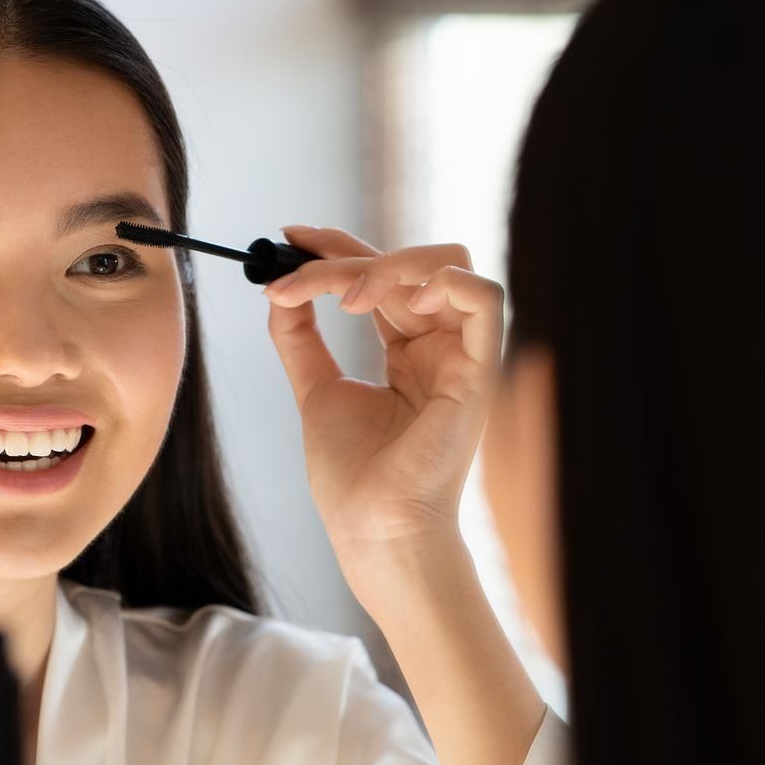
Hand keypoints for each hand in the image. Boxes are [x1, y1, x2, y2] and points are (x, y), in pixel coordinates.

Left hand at [262, 227, 505, 556]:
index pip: (384, 277)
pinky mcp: (480, 370)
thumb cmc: (353, 477)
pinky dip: (441, 280)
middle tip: (296, 266)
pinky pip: (485, 297)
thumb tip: (279, 288)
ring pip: (447, 264)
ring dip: (389, 263)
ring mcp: (463, 356)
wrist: (371, 526)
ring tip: (342, 295)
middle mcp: (441, 347)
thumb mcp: (316, 390)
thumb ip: (300, 337)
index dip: (340, 247)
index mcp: (410, 352)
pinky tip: (392, 302)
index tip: (290, 237)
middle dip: (350, 254)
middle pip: (410, 263)